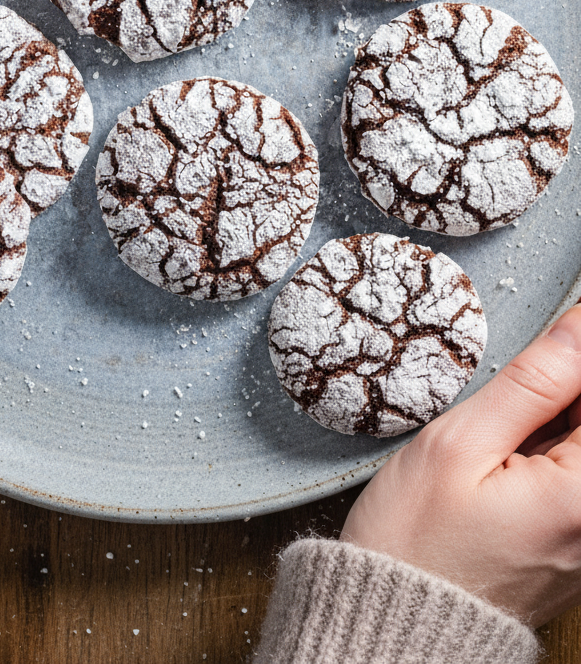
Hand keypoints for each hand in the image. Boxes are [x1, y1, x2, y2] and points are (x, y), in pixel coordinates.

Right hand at [341, 302, 580, 625]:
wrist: (395, 630)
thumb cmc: (415, 544)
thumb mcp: (460, 444)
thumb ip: (533, 381)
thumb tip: (580, 327)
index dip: (571, 359)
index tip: (545, 351)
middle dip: (558, 396)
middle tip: (509, 405)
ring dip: (552, 422)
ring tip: (498, 442)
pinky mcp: (579, 548)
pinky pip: (575, 477)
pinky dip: (548, 453)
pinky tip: (506, 462)